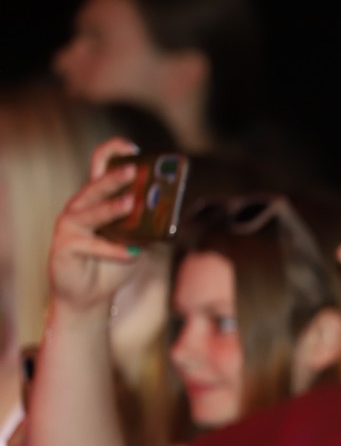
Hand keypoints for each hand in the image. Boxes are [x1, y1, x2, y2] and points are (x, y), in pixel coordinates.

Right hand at [48, 139, 142, 318]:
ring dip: (111, 208)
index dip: (113, 152)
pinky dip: (114, 250)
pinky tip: (133, 253)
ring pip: (90, 212)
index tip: (132, 148)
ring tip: (130, 204)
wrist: (90, 296)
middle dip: (114, 178)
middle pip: (95, 186)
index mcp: (97, 199)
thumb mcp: (135, 242)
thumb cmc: (113, 263)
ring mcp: (69, 226)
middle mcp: (79, 207)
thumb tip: (170, 215)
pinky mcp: (65, 247)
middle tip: (133, 171)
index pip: (100, 166)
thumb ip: (147, 227)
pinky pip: (93, 246)